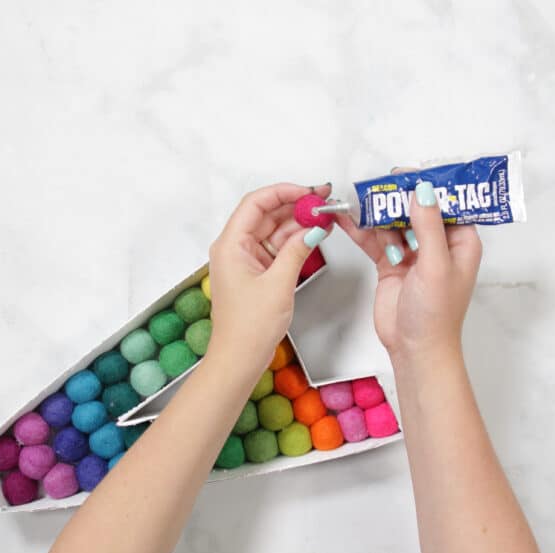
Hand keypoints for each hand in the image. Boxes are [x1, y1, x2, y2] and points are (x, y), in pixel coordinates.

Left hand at [207, 183, 332, 371]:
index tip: (309, 192)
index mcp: (230, 245)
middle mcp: (235, 248)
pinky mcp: (256, 272)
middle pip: (266, 213)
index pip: (256, 203)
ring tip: (324, 216)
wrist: (239, 359)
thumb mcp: (278, 284)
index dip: (283, 192)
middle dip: (295, 205)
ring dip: (298, 222)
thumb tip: (314, 228)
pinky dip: (294, 240)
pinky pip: (276, 247)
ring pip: (273, 229)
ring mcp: (246, 259)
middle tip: (323, 201)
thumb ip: (297, 250)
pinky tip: (314, 235)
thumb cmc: (248, 328)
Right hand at [336, 169, 480, 362]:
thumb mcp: (436, 264)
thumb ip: (428, 225)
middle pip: (416, 208)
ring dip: (377, 211)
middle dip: (397, 197)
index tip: (409, 174)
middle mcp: (438, 244)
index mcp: (460, 242)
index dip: (430, 185)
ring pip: (394, 222)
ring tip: (358, 197)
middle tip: (378, 184)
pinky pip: (376, 239)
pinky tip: (348, 218)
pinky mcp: (391, 264)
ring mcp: (413, 253)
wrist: (415, 348)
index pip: (448, 203)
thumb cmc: (436, 314)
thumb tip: (422, 191)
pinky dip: (363, 229)